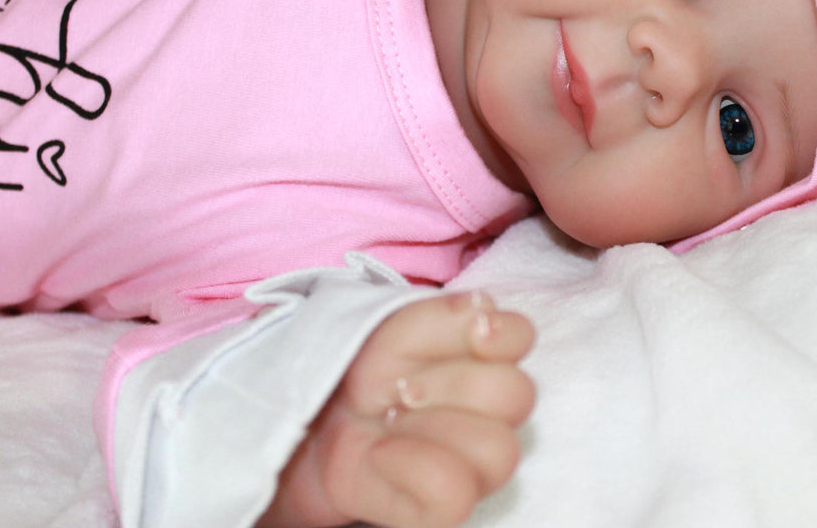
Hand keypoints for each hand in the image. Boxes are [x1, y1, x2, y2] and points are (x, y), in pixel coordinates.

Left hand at [259, 292, 536, 527]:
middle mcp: (487, 412)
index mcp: (477, 355)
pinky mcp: (438, 511)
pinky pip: (456, 498)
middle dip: (452, 383)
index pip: (523, 337)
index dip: (502, 334)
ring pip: (499, 452)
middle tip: (398, 387)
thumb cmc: (342, 373)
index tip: (469, 332)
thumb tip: (482, 309)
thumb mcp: (378, 328)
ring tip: (386, 423)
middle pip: (517, 395)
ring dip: (432, 430)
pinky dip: (412, 469)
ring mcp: (470, 467)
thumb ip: (434, 316)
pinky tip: (378, 456)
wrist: (292, 430)